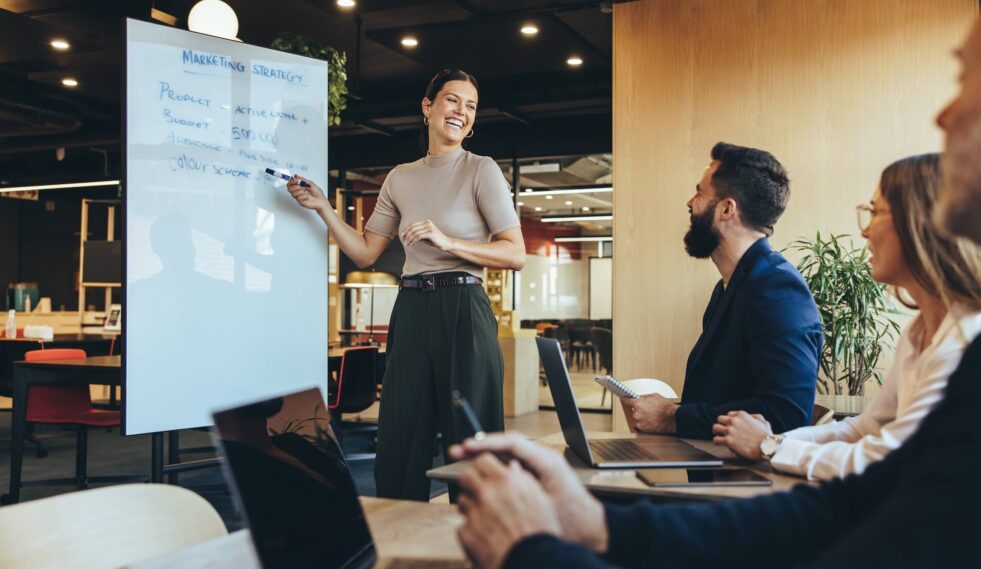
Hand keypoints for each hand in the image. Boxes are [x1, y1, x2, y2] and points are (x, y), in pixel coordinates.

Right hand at [286, 175, 329, 212]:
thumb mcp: (310, 183)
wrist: (321, 200)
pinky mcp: (300, 202)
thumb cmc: (317, 192)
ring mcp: (299, 197)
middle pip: (289, 189)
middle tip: (300, 186)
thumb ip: (302, 179)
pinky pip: (298, 198)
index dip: (291, 181)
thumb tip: (295, 175)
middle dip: (294, 186)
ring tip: (305, 191)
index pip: (290, 184)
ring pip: (293, 193)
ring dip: (299, 191)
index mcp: (300, 186)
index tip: (296, 180)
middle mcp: (298, 192)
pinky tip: (307, 196)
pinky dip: (303, 196)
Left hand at [401, 219, 454, 250]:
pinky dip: (413, 241)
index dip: (406, 230)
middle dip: (406, 234)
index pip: (413, 224)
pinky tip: (412, 244)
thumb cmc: (436, 241)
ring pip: (414, 232)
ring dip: (409, 239)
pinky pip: (418, 236)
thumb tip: (407, 235)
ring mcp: (429, 227)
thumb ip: (418, 234)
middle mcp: (427, 223)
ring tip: (407, 244)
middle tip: (404, 241)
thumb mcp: (425, 236)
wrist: (446, 243)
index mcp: (426, 222)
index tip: (402, 235)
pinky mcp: (430, 233)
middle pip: (412, 227)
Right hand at [449, 433, 607, 552]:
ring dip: (485, 456)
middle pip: (506, 445)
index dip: (487, 442)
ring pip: (507, 454)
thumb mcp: (545, 506)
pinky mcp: (536, 475)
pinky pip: (511, 464)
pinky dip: (494, 467)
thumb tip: (496, 479)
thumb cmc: (575, 521)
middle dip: (480, 447)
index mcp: (547, 461)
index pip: (513, 443)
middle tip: (457, 452)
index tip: (468, 446)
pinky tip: (479, 475)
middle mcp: (543, 459)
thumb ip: (522, 489)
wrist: (592, 529)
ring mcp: (539, 466)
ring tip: (462, 461)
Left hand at [457, 454, 560, 568]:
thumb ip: (523, 480)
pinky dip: (471, 530)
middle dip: (470, 483)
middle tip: (477, 492)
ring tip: (485, 519)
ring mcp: (475, 512)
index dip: (482, 467)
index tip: (483, 473)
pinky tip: (484, 536)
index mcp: (508, 481)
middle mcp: (489, 492)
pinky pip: (462, 525)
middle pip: (466, 476)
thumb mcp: (539, 500)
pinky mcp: (466, 531)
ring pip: (462, 500)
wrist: (531, 562)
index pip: (483, 460)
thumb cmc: (539, 534)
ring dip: (470, 506)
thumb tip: (513, 467)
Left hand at [628, 394, 677, 432]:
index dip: (626, 400)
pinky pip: (639, 426)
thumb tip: (640, 397)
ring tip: (651, 417)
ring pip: (637, 419)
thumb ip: (644, 397)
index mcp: (638, 403)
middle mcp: (636, 413)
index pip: (627, 401)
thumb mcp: (654, 396)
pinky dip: (644, 425)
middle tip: (648, 411)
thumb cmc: (665, 407)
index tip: (625, 400)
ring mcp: (638, 421)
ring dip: (641, 418)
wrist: (672, 418)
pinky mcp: (642, 429)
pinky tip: (651, 422)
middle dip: (639, 410)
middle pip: (634, 411)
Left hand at [712, 411, 772, 460]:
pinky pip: (716, 440)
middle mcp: (734, 421)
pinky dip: (717, 442)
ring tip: (720, 437)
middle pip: (720, 419)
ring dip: (717, 432)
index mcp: (741, 415)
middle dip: (722, 425)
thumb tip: (751, 417)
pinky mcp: (728, 441)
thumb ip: (755, 417)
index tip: (731, 426)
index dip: (730, 421)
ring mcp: (730, 430)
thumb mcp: (764, 421)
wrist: (768, 447)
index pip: (729, 414)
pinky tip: (721, 444)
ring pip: (715, 428)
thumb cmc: (767, 436)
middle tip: (723, 431)